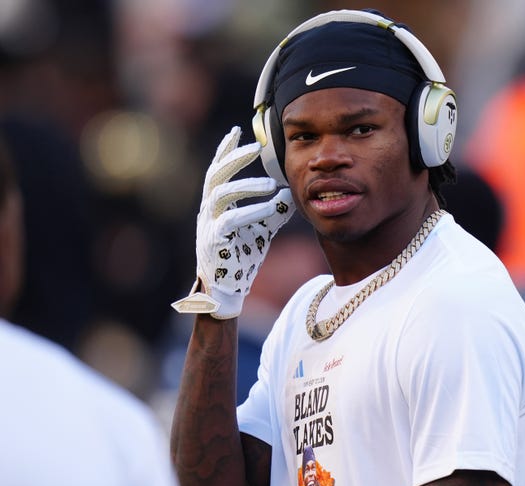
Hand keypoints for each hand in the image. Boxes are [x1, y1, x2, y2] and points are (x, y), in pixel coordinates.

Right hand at [172, 126, 294, 318]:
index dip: (226, 151)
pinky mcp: (214, 241)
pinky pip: (230, 219)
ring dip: (247, 185)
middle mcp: (207, 211)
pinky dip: (251, 211)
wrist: (228, 291)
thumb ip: (273, 211)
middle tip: (255, 147)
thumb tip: (291, 193)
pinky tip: (270, 207)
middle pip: (215, 174)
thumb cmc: (241, 258)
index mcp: (216, 206)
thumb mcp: (261, 229)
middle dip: (234, 158)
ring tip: (271, 185)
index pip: (218, 170)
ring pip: (220, 193)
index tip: (238, 131)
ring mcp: (207, 225)